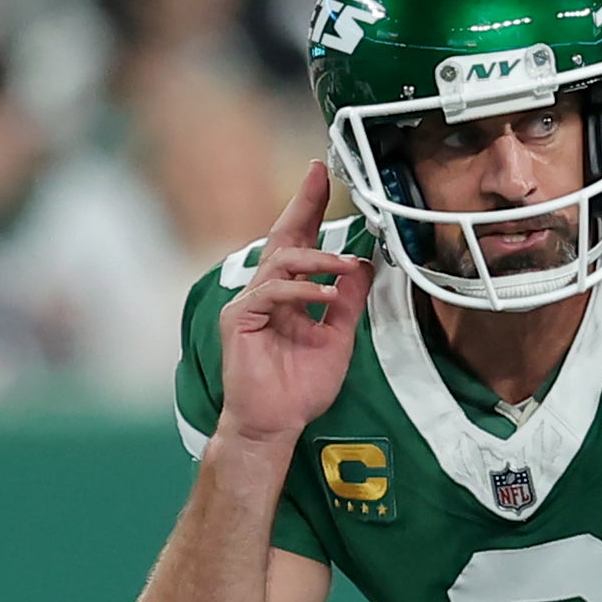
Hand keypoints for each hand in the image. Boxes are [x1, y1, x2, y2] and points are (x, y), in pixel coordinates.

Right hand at [218, 161, 371, 443]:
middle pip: (282, 238)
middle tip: (319, 176)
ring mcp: (248, 304)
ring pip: (280, 262)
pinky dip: (301, 291)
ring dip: (317, 258)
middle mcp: (264, 292)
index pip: (298, 243)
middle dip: (301, 205)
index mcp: (286, 294)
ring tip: (345, 265)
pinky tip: (324, 296)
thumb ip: (348, 301)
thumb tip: (363, 264)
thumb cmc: (299, 388)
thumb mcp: (338, 337)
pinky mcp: (239, 320)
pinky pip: (271, 293)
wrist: (275, 424)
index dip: (308, 209)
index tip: (320, 176)